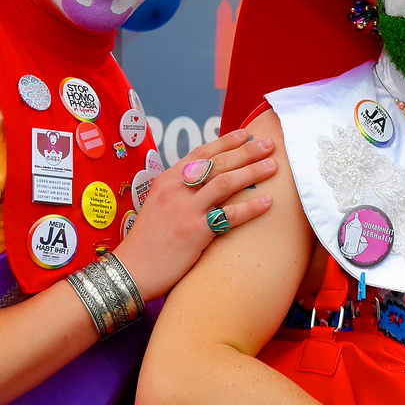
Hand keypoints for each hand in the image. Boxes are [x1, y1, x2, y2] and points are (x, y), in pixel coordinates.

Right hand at [115, 129, 276, 299]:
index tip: (245, 134)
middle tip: (268, 144)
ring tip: (273, 166)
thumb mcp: (158, 206)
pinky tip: (268, 202)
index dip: (224, 142)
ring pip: (225, 183)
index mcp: (166, 181)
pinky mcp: (195, 232)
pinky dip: (251, 207)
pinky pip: (229, 215)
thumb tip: (205, 182)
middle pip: (217, 164)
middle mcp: (176, 190)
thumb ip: (179, 191)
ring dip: (252, 172)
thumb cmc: (148, 241)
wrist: (131, 270)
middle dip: (246, 152)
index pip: (200, 154)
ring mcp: (185, 210)